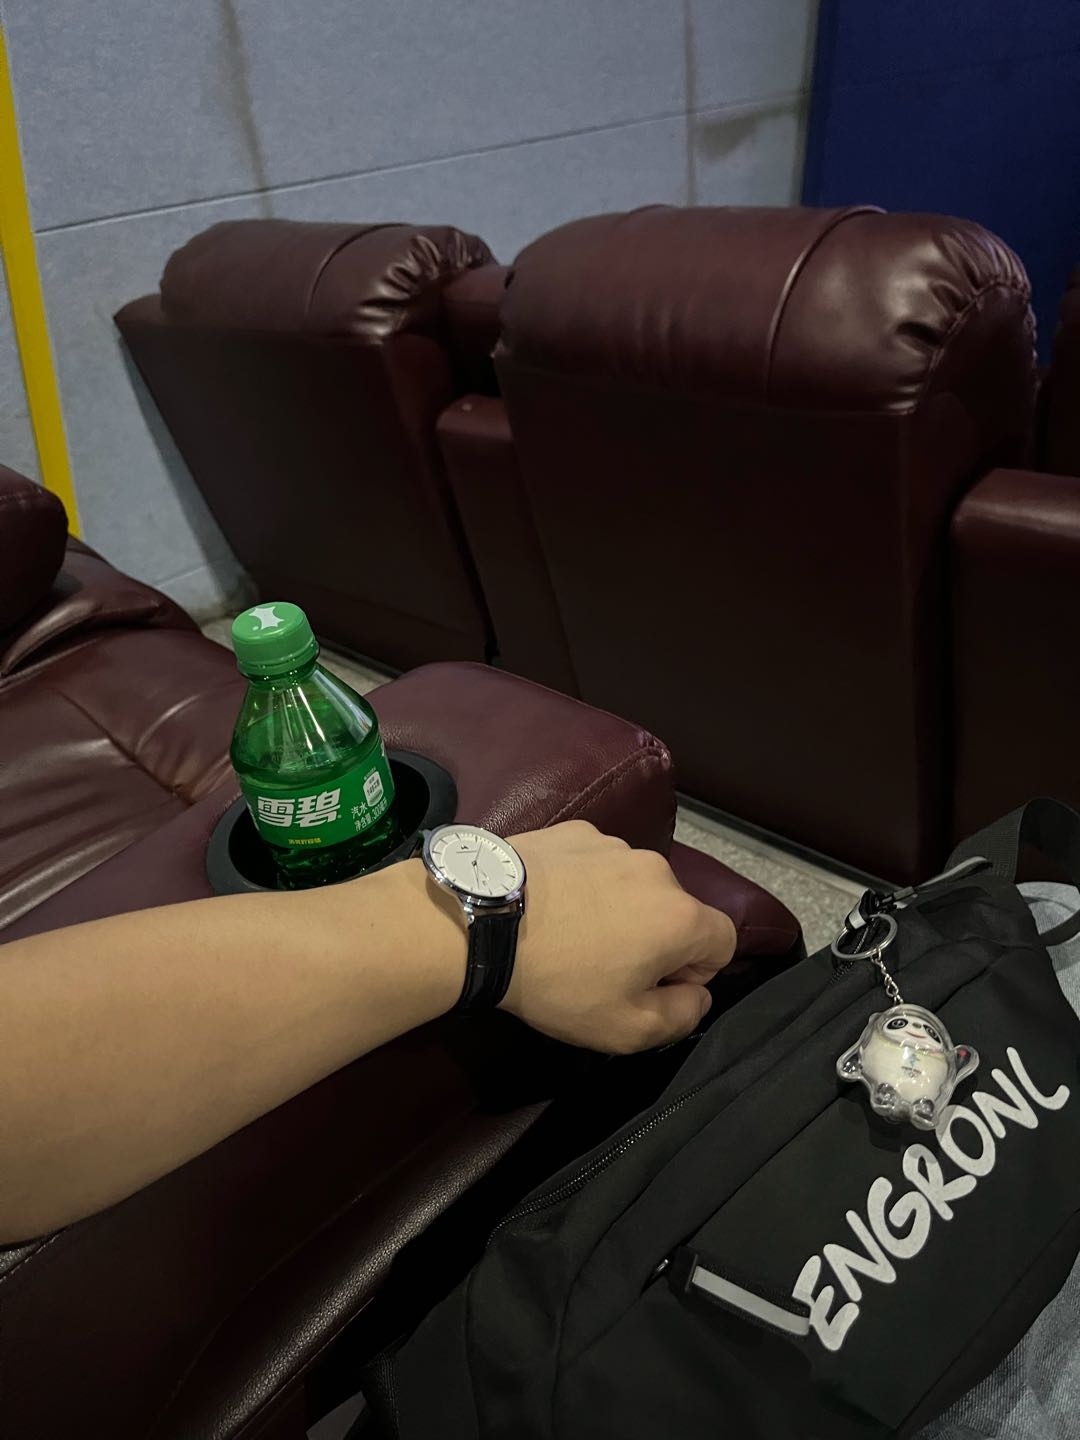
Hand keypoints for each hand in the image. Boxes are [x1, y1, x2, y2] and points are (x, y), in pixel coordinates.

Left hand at [501, 822, 735, 1053]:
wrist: (480, 922)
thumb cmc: (558, 982)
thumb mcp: (625, 1029)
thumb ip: (681, 1017)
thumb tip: (696, 995)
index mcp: (680, 916)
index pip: (724, 941)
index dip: (696, 972)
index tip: (651, 987)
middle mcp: (656, 869)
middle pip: (676, 910)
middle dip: (654, 940)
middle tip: (603, 967)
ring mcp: (613, 843)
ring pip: (634, 885)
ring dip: (618, 909)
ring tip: (568, 934)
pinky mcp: (573, 830)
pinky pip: (595, 863)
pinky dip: (583, 883)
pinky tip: (547, 905)